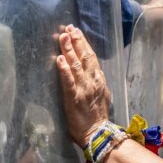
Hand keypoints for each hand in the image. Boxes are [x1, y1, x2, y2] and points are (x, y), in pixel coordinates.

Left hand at [56, 25, 110, 147]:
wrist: (98, 133)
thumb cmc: (98, 117)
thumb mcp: (103, 95)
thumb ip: (98, 82)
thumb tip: (95, 71)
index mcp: (99, 80)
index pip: (91, 57)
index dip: (83, 43)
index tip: (76, 32)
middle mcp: (92, 81)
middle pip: (84, 57)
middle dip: (76, 41)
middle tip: (68, 28)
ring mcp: (83, 89)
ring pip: (76, 65)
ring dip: (69, 49)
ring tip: (62, 37)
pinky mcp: (74, 98)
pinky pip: (69, 81)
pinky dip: (64, 69)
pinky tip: (59, 59)